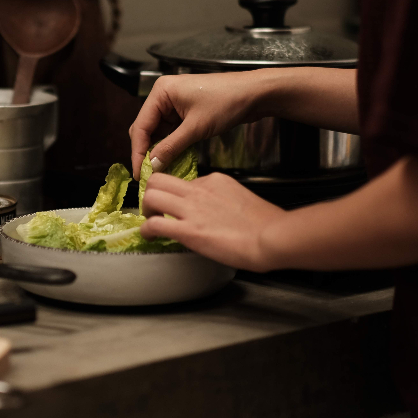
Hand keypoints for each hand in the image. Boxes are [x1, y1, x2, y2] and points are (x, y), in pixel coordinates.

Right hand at [128, 71, 265, 179]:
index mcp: (161, 92)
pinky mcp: (185, 112)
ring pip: (157, 132)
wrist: (254, 94)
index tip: (139, 174)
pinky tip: (170, 161)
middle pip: (145, 128)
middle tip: (146, 175)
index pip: (141, 126)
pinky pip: (170, 132)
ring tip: (158, 171)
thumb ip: (170, 147)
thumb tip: (151, 166)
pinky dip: (169, 146)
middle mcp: (163, 96)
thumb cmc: (226, 103)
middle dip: (145, 152)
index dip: (138, 152)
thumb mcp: (196, 128)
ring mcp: (174, 104)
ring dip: (158, 151)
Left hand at [140, 172, 285, 271]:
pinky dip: (146, 230)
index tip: (177, 207)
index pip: (185, 181)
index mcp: (215, 180)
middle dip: (152, 194)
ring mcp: (192, 209)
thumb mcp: (241, 199)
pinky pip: (154, 224)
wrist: (271, 237)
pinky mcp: (188, 230)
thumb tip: (214, 212)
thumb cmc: (266, 224)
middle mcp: (200, 190)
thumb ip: (224, 200)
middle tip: (155, 210)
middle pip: (159, 180)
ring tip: (151, 223)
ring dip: (146, 211)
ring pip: (151, 196)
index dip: (178, 196)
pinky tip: (149, 237)